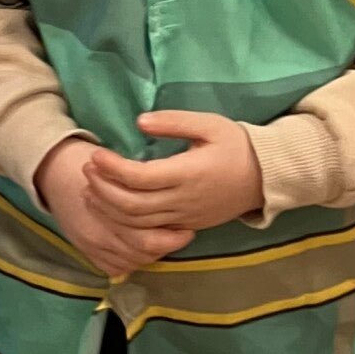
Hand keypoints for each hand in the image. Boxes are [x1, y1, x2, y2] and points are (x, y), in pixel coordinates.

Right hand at [36, 138, 189, 276]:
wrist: (54, 169)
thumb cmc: (92, 161)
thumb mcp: (122, 167)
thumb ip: (146, 183)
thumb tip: (175, 197)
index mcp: (112, 211)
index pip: (152, 239)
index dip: (174, 235)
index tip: (186, 224)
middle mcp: (101, 233)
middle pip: (143, 251)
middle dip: (166, 245)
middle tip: (180, 233)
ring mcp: (91, 244)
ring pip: (132, 261)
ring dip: (150, 253)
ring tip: (162, 239)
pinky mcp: (85, 249)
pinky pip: (114, 268)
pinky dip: (130, 262)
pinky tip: (138, 249)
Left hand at [84, 113, 263, 241]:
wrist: (267, 177)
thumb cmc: (238, 145)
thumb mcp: (210, 124)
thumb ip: (174, 123)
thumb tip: (139, 122)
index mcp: (188, 173)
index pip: (139, 177)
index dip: (111, 168)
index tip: (95, 154)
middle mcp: (183, 200)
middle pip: (131, 206)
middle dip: (103, 190)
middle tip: (87, 170)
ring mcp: (184, 217)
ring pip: (136, 223)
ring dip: (108, 208)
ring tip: (91, 189)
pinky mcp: (185, 226)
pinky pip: (148, 231)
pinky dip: (124, 222)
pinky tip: (112, 208)